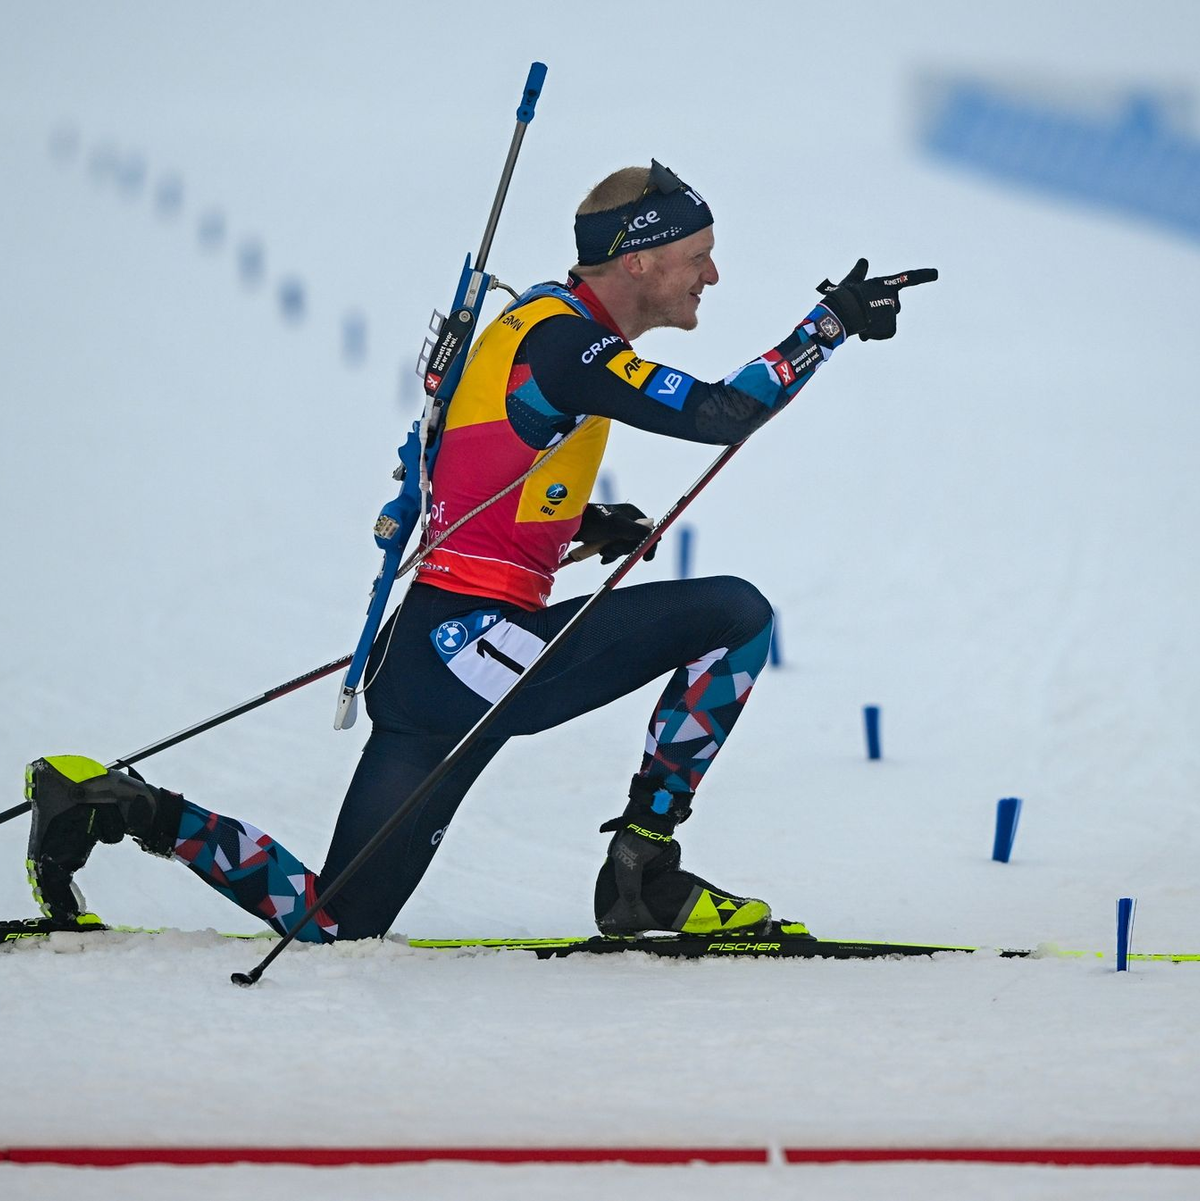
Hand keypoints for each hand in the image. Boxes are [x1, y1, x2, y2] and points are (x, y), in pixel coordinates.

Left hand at [569, 502, 656, 564]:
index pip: (648, 532)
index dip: (649, 545)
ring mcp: (614, 530)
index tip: (646, 558)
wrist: (567, 524)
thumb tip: (657, 536)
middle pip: (635, 543)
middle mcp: (625, 521)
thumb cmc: (593, 522)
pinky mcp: (604, 538)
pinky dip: (608, 555)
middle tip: (612, 547)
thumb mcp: (619, 526)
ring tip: (602, 550)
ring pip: (623, 549)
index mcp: (631, 515)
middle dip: (624, 549)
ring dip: (613, 552)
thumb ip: (639, 531)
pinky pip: (612, 551)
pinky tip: (601, 556)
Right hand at [816, 258, 937, 340]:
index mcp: (886, 283)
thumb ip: (860, 272)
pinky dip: (874, 334)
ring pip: (885, 322)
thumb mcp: (852, 281)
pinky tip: (863, 330)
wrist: (843, 312)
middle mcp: (893, 297)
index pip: (909, 278)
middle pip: (892, 306)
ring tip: (859, 321)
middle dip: (881, 312)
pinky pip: (885, 333)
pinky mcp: (891, 326)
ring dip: (874, 324)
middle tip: (864, 313)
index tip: (936, 274)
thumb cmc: (845, 295)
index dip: (923, 275)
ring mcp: (893, 312)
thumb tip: (863, 260)